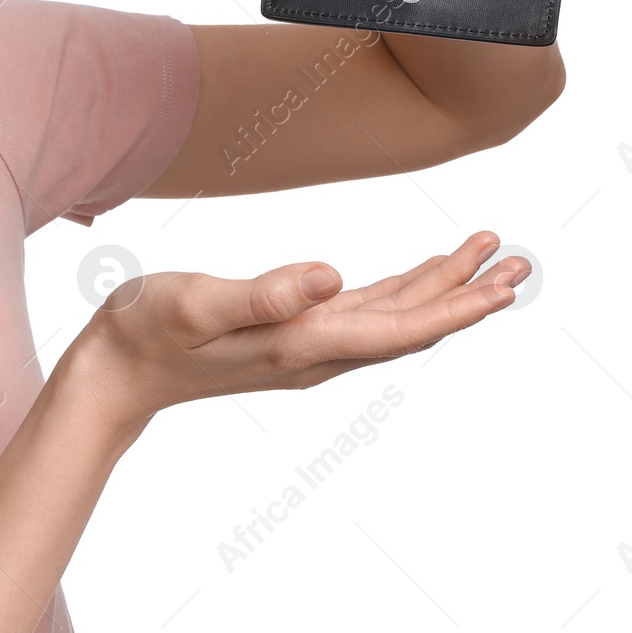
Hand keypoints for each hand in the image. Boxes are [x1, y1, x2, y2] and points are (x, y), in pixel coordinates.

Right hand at [79, 232, 527, 430]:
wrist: (113, 374)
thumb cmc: (144, 332)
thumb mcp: (194, 303)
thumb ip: (263, 293)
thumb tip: (332, 277)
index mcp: (298, 344)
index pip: (396, 329)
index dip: (455, 306)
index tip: (504, 284)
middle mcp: (313, 353)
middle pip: (409, 325)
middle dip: (467, 292)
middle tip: (518, 259)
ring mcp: (303, 348)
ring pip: (392, 320)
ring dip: (441, 290)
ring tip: (486, 258)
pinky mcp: (288, 337)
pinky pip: (364, 317)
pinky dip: (402, 293)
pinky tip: (417, 279)